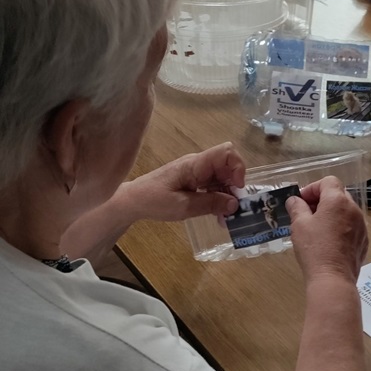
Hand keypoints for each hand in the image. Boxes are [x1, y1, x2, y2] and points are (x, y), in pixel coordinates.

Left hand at [120, 142, 246, 222]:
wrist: (132, 201)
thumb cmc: (154, 200)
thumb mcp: (183, 206)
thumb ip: (210, 204)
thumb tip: (234, 204)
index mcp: (195, 165)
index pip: (226, 152)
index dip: (238, 167)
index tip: (237, 189)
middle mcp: (199, 164)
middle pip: (227, 167)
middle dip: (234, 187)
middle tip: (234, 211)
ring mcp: (196, 172)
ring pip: (222, 178)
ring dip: (227, 196)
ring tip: (225, 218)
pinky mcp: (193, 180)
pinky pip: (213, 185)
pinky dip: (218, 198)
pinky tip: (217, 215)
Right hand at [286, 176, 368, 283]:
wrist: (333, 278)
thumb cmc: (314, 249)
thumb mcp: (299, 225)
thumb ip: (296, 207)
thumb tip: (294, 200)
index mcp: (338, 201)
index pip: (328, 182)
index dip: (312, 188)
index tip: (301, 201)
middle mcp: (354, 209)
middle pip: (338, 194)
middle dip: (322, 200)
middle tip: (306, 213)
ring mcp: (362, 225)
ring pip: (346, 210)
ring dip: (332, 213)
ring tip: (317, 228)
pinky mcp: (364, 241)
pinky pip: (352, 226)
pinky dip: (341, 226)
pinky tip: (329, 241)